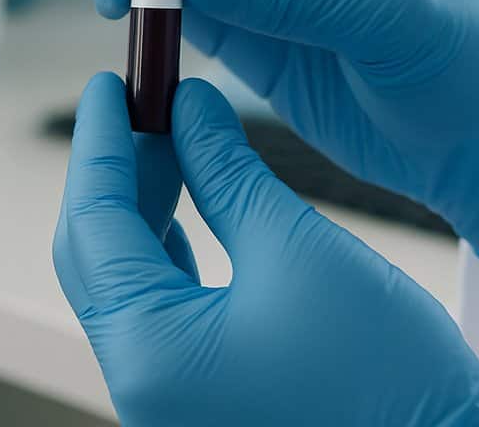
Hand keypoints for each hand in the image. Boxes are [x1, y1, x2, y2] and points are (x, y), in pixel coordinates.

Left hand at [53, 73, 478, 426]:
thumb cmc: (385, 372)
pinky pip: (160, 311)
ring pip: (127, 282)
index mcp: (151, 355)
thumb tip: (186, 107)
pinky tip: (190, 204)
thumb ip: (226, 170)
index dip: (100, 143)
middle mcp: (142, 387)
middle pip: (96, 256)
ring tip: (172, 138)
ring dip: (143, 206)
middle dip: (116, 171)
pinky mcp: (201, 400)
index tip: (112, 82)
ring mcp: (169, 400)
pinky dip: (168, 248)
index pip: (93, 225)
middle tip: (144, 99)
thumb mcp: (296, 245)